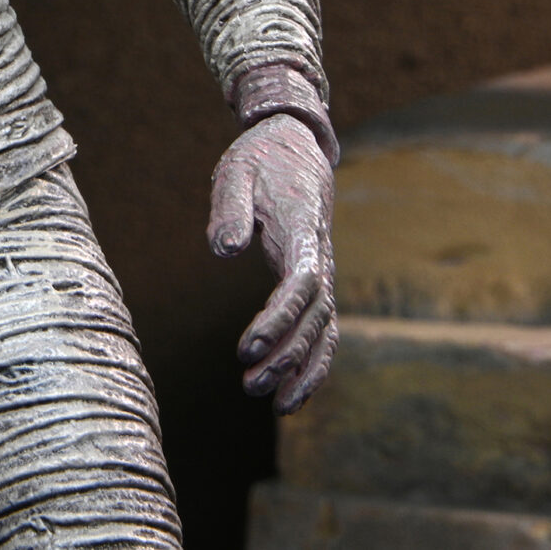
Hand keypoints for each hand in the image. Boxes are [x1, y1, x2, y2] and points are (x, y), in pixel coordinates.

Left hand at [208, 113, 337, 413]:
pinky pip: (322, 325)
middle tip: (250, 384)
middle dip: (288, 355)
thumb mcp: (236, 172)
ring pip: (327, 329)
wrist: (294, 143)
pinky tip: (291, 390)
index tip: (247, 348)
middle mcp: (320, 256)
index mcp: (302, 230)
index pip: (301, 284)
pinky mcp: (315, 278)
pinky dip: (313, 360)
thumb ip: (230, 209)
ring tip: (277, 405)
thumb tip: (223, 251)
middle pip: (316, 316)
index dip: (278, 320)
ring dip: (305, 368)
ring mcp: (323, 270)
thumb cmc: (261, 158)